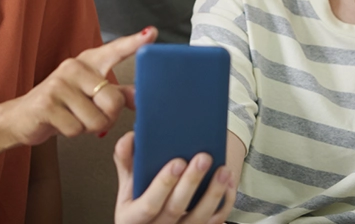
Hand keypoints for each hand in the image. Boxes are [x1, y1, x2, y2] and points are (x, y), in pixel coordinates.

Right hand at [3, 27, 157, 146]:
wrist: (22, 116)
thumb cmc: (61, 104)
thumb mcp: (90, 95)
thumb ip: (117, 94)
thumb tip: (139, 96)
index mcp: (88, 62)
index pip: (114, 50)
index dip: (134, 43)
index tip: (151, 33)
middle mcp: (74, 67)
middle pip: (113, 101)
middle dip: (107, 117)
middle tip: (92, 115)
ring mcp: (59, 84)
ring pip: (96, 119)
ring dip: (88, 128)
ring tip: (74, 118)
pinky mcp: (47, 103)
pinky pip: (77, 129)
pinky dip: (73, 133)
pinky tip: (61, 123)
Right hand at [113, 132, 235, 223]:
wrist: (150, 216)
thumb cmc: (139, 196)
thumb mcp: (127, 181)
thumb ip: (125, 159)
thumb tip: (130, 138)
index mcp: (132, 216)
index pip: (148, 205)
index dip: (163, 184)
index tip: (177, 162)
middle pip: (176, 209)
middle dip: (191, 182)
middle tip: (203, 158)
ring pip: (199, 218)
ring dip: (213, 193)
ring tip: (222, 169)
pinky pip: (215, 221)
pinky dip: (225, 202)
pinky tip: (228, 182)